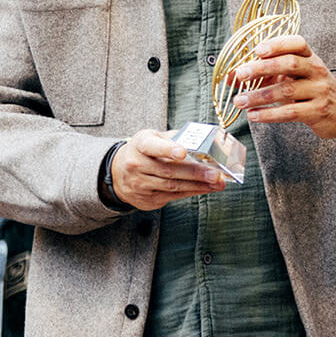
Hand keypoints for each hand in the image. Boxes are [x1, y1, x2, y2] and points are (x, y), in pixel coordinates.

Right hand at [109, 128, 227, 210]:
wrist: (118, 172)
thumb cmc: (143, 151)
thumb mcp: (153, 137)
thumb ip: (175, 137)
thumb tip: (205, 137)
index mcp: (140, 145)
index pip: (153, 147)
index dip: (168, 149)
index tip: (183, 152)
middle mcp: (137, 165)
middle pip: (169, 171)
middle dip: (196, 173)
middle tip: (215, 174)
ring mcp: (140, 184)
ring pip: (172, 186)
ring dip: (198, 186)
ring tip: (217, 183)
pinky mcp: (146, 199)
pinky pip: (172, 196)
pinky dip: (192, 192)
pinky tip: (206, 188)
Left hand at [228, 35, 335, 141]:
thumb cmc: (314, 89)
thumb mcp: (295, 77)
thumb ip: (266, 74)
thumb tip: (232, 77)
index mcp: (310, 57)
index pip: (297, 43)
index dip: (277, 45)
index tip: (257, 50)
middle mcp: (316, 71)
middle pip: (290, 64)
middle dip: (262, 68)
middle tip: (241, 74)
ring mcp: (319, 91)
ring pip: (287, 90)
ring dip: (260, 96)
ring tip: (240, 101)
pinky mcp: (318, 112)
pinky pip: (291, 112)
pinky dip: (269, 114)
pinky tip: (254, 115)